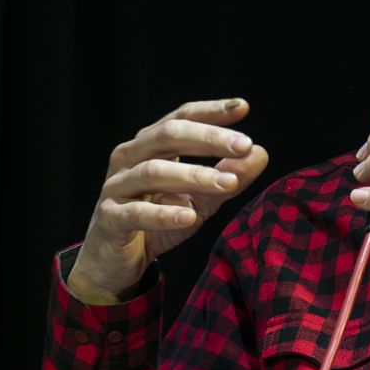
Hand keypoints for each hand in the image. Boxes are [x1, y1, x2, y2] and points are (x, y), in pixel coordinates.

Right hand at [65, 98, 270, 304]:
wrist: (116, 262)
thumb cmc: (156, 223)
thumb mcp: (200, 200)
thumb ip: (228, 178)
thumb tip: (260, 153)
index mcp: (150, 146)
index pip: (181, 118)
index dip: (211, 112)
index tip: (243, 108)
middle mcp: (130, 158)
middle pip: (167, 135)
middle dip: (208, 138)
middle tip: (243, 145)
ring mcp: (116, 187)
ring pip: (152, 172)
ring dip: (193, 175)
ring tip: (227, 183)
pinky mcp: (109, 218)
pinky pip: (136, 213)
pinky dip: (164, 213)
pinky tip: (189, 216)